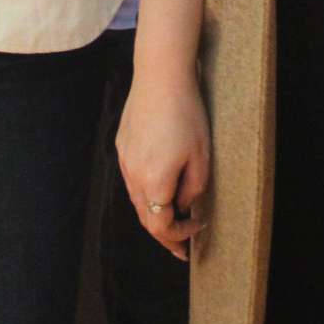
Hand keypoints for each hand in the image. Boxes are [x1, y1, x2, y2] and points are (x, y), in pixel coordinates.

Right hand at [116, 70, 210, 261]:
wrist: (160, 76)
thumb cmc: (186, 114)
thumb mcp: (201, 155)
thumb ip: (193, 189)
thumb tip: (184, 205)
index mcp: (154, 183)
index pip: (161, 226)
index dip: (179, 236)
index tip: (196, 231)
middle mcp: (133, 176)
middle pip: (146, 217)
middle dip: (164, 234)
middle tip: (180, 247)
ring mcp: (125, 160)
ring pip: (137, 199)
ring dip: (154, 213)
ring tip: (172, 219)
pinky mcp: (122, 145)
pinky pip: (133, 178)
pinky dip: (146, 191)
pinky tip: (159, 186)